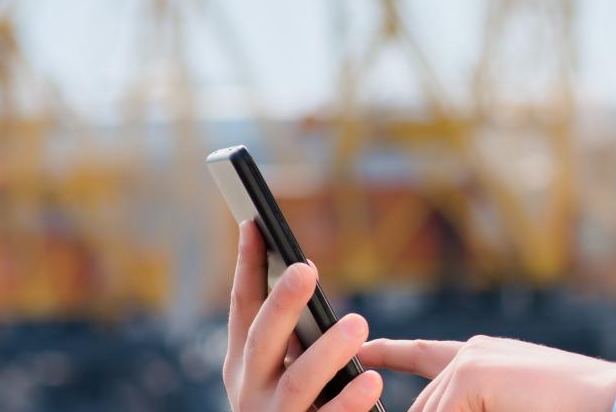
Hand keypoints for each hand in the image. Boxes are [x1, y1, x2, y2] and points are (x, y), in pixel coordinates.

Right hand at [224, 220, 384, 410]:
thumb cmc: (289, 406)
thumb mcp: (276, 368)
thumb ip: (285, 329)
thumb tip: (300, 267)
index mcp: (243, 363)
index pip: (243, 307)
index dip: (247, 266)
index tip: (256, 223)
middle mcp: (251, 390)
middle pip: (263, 340)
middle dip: (282, 303)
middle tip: (306, 268)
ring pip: (299, 382)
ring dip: (326, 351)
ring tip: (357, 324)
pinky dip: (349, 401)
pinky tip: (372, 380)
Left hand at [359, 335, 615, 411]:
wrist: (610, 401)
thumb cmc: (566, 409)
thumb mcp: (504, 406)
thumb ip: (469, 403)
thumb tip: (429, 410)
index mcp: (484, 358)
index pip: (425, 356)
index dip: (391, 353)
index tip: (366, 351)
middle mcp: (473, 352)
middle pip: (425, 408)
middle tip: (500, 408)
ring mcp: (471, 360)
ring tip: (507, 406)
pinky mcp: (472, 373)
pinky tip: (500, 410)